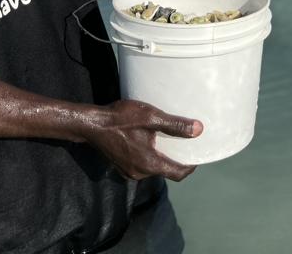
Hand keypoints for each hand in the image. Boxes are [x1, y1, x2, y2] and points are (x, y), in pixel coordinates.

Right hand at [85, 99, 202, 180]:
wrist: (92, 124)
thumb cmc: (121, 119)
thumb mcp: (151, 118)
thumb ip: (175, 125)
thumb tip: (199, 130)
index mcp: (149, 164)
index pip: (178, 173)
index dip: (191, 166)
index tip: (199, 154)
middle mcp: (140, 173)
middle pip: (166, 171)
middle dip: (177, 159)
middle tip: (186, 144)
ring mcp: (129, 171)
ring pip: (153, 168)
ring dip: (162, 157)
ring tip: (170, 141)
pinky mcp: (122, 166)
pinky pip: (142, 165)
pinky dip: (150, 156)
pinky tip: (151, 142)